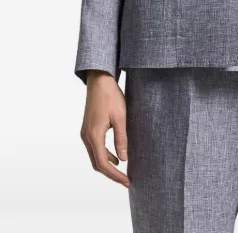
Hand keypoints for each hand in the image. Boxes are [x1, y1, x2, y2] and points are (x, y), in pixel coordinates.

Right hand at [80, 70, 129, 187]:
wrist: (100, 81)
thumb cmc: (111, 96)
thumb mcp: (121, 118)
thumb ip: (121, 139)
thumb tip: (123, 159)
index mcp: (94, 135)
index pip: (103, 163)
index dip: (115, 175)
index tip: (127, 181)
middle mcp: (86, 137)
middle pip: (97, 164)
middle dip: (111, 174)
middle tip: (126, 180)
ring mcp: (85, 133)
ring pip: (95, 157)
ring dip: (107, 166)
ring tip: (122, 172)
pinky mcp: (88, 129)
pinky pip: (95, 148)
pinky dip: (104, 156)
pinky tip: (116, 157)